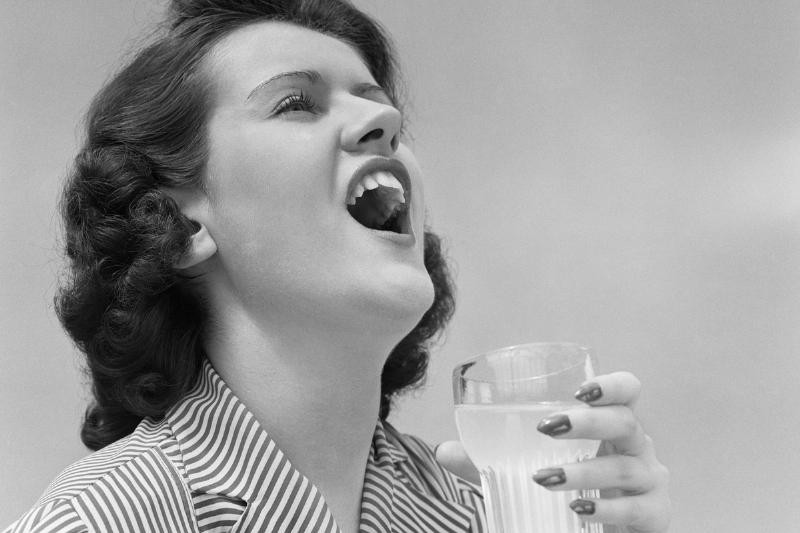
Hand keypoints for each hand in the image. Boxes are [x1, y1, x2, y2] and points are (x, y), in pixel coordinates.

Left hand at [437, 371, 670, 532]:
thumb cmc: (573, 493)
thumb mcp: (530, 473)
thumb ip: (490, 463)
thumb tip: (444, 450)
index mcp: (613, 428)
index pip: (629, 393)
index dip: (612, 385)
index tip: (580, 389)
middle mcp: (639, 449)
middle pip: (628, 423)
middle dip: (589, 422)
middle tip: (547, 427)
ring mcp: (652, 483)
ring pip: (626, 468)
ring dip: (584, 471)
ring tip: (545, 478)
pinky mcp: (656, 517)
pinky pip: (637, 510)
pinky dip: (606, 509)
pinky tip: (579, 510)